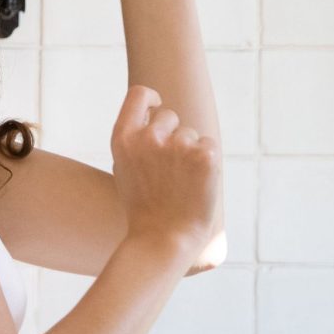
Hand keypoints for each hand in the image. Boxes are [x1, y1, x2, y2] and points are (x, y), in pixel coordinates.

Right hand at [108, 85, 219, 260]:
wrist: (162, 239)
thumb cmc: (142, 207)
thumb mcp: (124, 169)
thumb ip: (134, 140)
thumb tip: (151, 115)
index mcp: (124, 138)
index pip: (140, 95)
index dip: (151, 98)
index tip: (157, 106)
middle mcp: (149, 137)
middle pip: (169, 116)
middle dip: (172, 135)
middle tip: (168, 170)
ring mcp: (177, 145)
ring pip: (191, 134)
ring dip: (189, 152)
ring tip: (180, 183)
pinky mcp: (204, 155)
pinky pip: (209, 145)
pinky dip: (207, 162)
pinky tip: (196, 184)